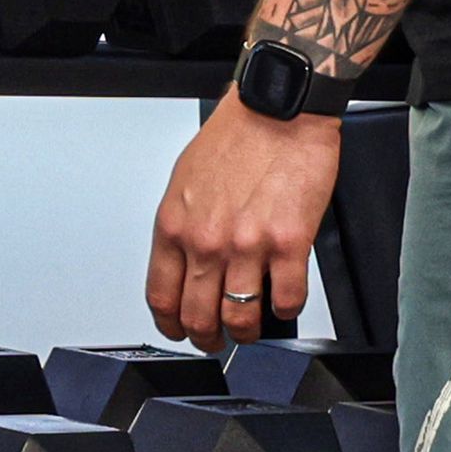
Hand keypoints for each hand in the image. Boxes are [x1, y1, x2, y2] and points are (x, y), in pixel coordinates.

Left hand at [148, 94, 342, 352]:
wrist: (277, 111)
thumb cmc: (235, 139)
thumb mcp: (185, 182)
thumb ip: (184, 227)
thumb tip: (185, 262)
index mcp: (175, 227)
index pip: (161, 297)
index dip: (171, 324)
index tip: (180, 330)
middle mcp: (206, 241)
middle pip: (198, 317)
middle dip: (208, 338)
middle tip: (218, 339)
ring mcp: (247, 246)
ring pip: (241, 318)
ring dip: (247, 332)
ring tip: (253, 329)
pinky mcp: (289, 243)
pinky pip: (287, 299)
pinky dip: (287, 310)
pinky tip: (286, 303)